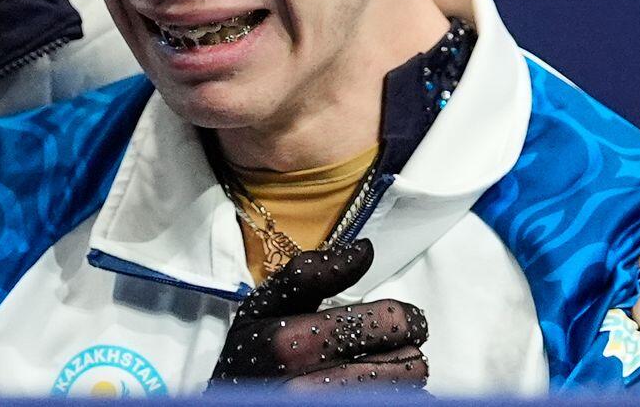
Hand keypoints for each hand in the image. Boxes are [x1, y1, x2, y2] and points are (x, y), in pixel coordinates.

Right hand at [211, 242, 428, 389]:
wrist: (229, 405)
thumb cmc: (250, 358)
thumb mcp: (265, 307)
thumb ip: (312, 274)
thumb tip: (363, 250)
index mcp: (292, 342)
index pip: (389, 322)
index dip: (405, 317)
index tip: (400, 318)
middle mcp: (311, 386)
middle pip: (410, 364)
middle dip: (405, 349)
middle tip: (390, 345)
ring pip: (407, 390)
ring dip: (400, 376)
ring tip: (378, 368)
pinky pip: (397, 406)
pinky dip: (391, 395)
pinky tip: (371, 389)